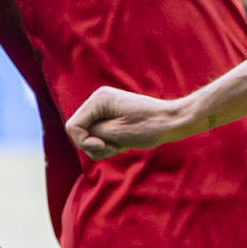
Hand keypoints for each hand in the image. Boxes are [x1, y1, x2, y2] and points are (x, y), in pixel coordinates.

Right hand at [66, 87, 191, 159]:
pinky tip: (124, 143)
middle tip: (118, 148)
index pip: (74, 127)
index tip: (107, 147)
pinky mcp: (111, 117)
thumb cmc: (150, 126)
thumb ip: (93, 134)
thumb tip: (80, 134)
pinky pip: (100, 134)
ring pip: (90, 135)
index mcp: (98, 99)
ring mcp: (105, 108)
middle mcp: (98, 100)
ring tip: (123, 145)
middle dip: (96, 145)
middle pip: (80, 132)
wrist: (173, 121)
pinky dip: (110, 143)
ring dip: (104, 146)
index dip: (86, 142)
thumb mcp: (117, 133)